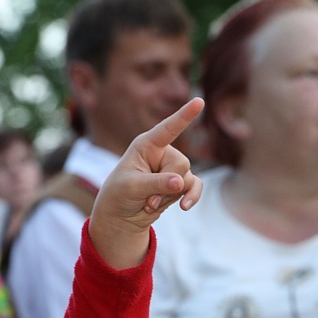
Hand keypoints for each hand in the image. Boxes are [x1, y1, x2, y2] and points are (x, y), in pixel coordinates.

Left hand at [88, 97, 203, 268]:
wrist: (120, 216)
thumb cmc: (119, 195)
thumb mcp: (132, 187)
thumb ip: (156, 184)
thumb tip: (182, 183)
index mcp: (146, 144)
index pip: (168, 128)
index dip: (184, 115)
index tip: (198, 101)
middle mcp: (162, 152)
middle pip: (180, 163)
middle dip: (166, 184)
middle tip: (146, 197)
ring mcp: (172, 168)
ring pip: (187, 179)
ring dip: (169, 196)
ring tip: (148, 204)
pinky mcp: (179, 184)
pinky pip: (195, 186)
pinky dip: (191, 197)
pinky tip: (184, 207)